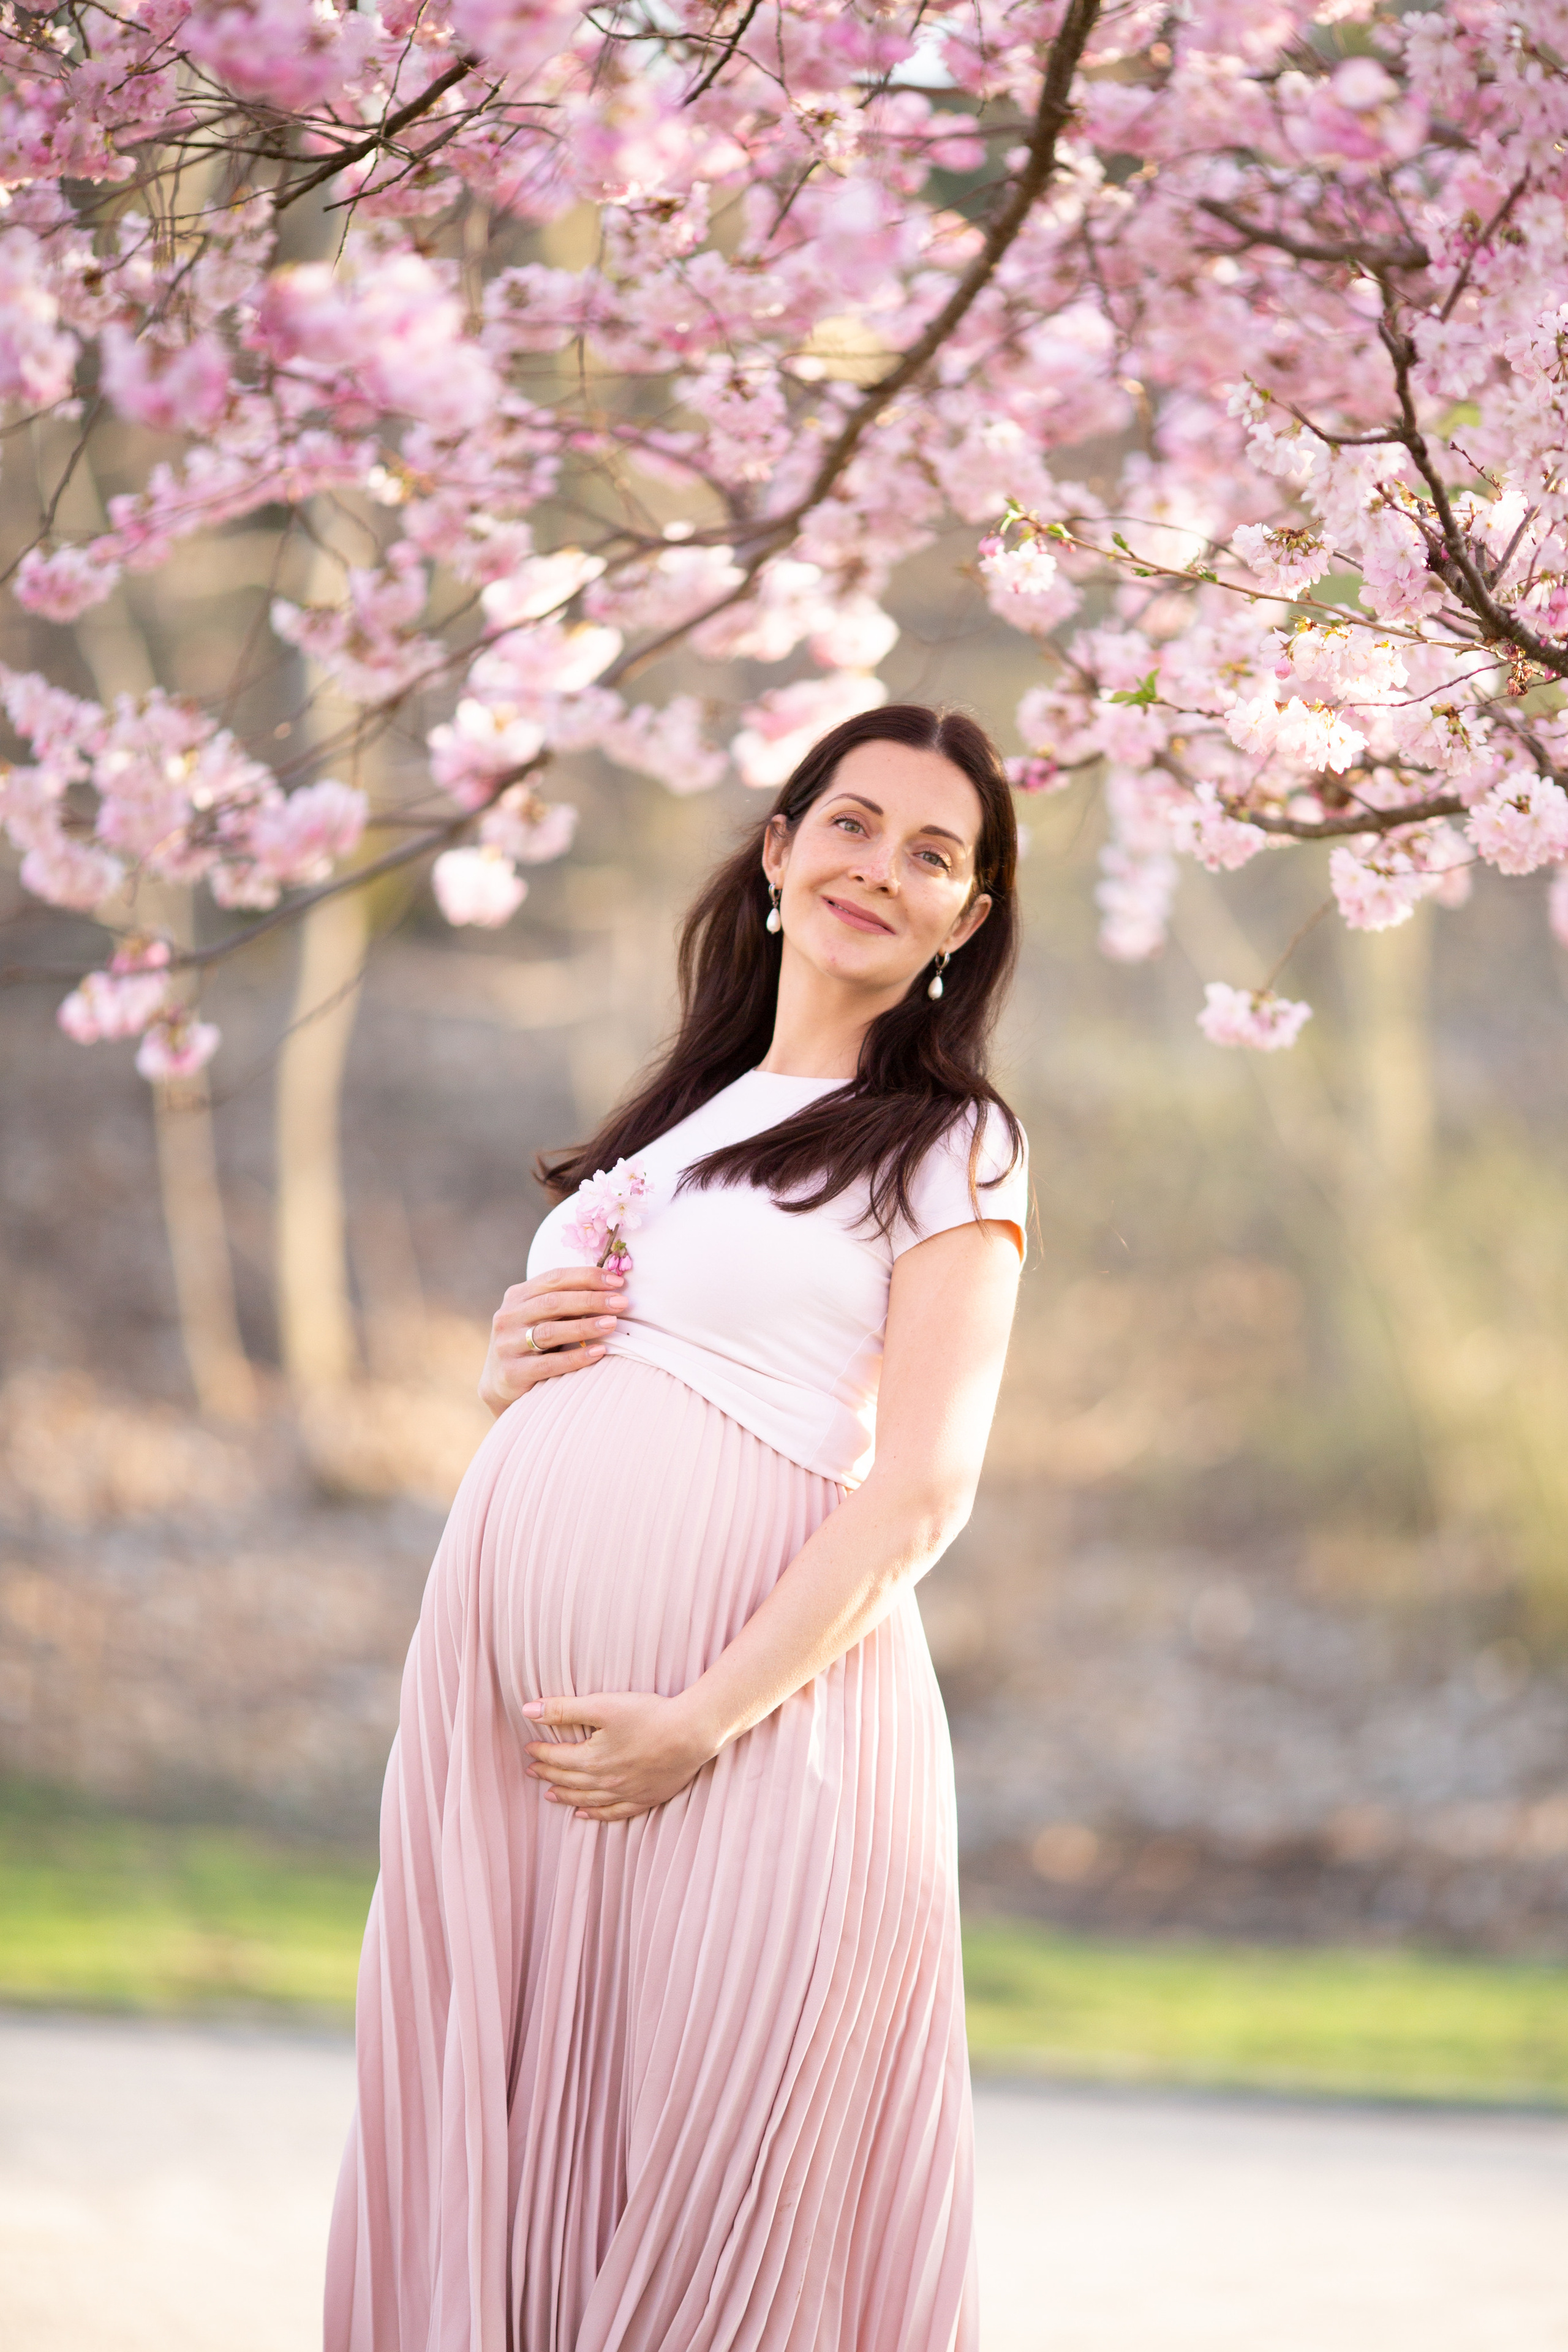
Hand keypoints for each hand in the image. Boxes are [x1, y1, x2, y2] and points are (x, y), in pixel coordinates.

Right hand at [478, 1264, 624, 1415]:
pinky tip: (600, 1352)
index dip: (587, 1277)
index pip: (554, 1278)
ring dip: (585, 1326)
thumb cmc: (532, 1343)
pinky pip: (549, 1363)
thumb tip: (611, 1288)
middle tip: (620, 1303)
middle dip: (591, 1300)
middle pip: (553, 1302)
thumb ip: (565, 1301)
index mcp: (517, 1295)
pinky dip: (577, 1357)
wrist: (501, 1383)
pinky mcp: (512, 1372)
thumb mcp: (541, 1316)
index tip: (617, 1281)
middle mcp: (508, 1316)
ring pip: (550, 1331)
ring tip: (612, 1324)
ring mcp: (507, 1344)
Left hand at [521, 1690, 717, 1821]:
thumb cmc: (649, 1715)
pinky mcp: (645, 1798)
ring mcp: (626, 1793)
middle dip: (548, 1774)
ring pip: (587, 1800)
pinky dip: (596, 1815)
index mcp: (592, 1759)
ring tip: (550, 1795)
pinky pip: (614, 1813)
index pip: (557, 1758)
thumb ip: (563, 1709)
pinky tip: (585, 1815)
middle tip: (532, 1771)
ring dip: (566, 1796)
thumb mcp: (602, 1705)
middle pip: (568, 1780)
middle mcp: (605, 1781)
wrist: (691, 1733)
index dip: (541, 1753)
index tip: (528, 1749)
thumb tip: (528, 1711)